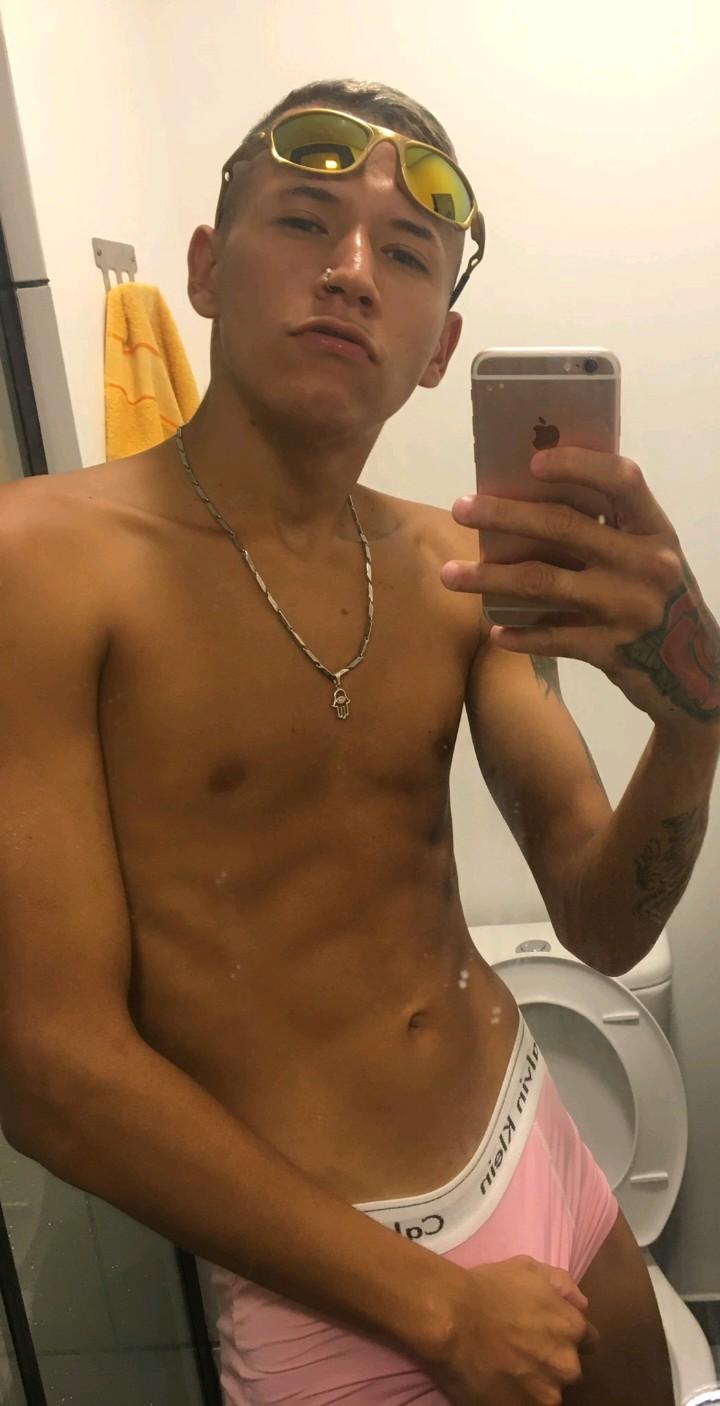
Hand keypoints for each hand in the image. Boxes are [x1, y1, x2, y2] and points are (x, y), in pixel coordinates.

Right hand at [426, 1255, 598, 1405]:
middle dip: (552, 1361)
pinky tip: (500, 1382)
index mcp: (572, 1329)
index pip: (589, 1341)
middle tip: (523, 1351)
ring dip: (535, 1383)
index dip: (567, 1336)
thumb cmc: (488, 1289)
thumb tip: (580, 1304)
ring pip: (548, 1392)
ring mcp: (546, 1394)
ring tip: (508, 1368)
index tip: (547, 1334)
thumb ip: (562, 1284)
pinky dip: (518, 1398)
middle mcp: (567, 1366)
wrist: (451, 1319)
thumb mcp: (528, 1269)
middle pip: (568, 1368)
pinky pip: (527, 1405)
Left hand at [442, 448, 719, 731]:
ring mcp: (629, 608)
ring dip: (489, 578)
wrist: (694, 672)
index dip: (577, 465)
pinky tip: (494, 632)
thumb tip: (530, 498)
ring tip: (449, 575)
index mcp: (655, 530)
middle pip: (563, 527)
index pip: (621, 480)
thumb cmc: (656, 600)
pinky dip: (520, 635)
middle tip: (460, 508)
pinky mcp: (613, 649)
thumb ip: (610, 530)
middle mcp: (646, 563)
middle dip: (504, 515)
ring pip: (544, 582)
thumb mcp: (649, 556)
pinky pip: (553, 638)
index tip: (531, 463)